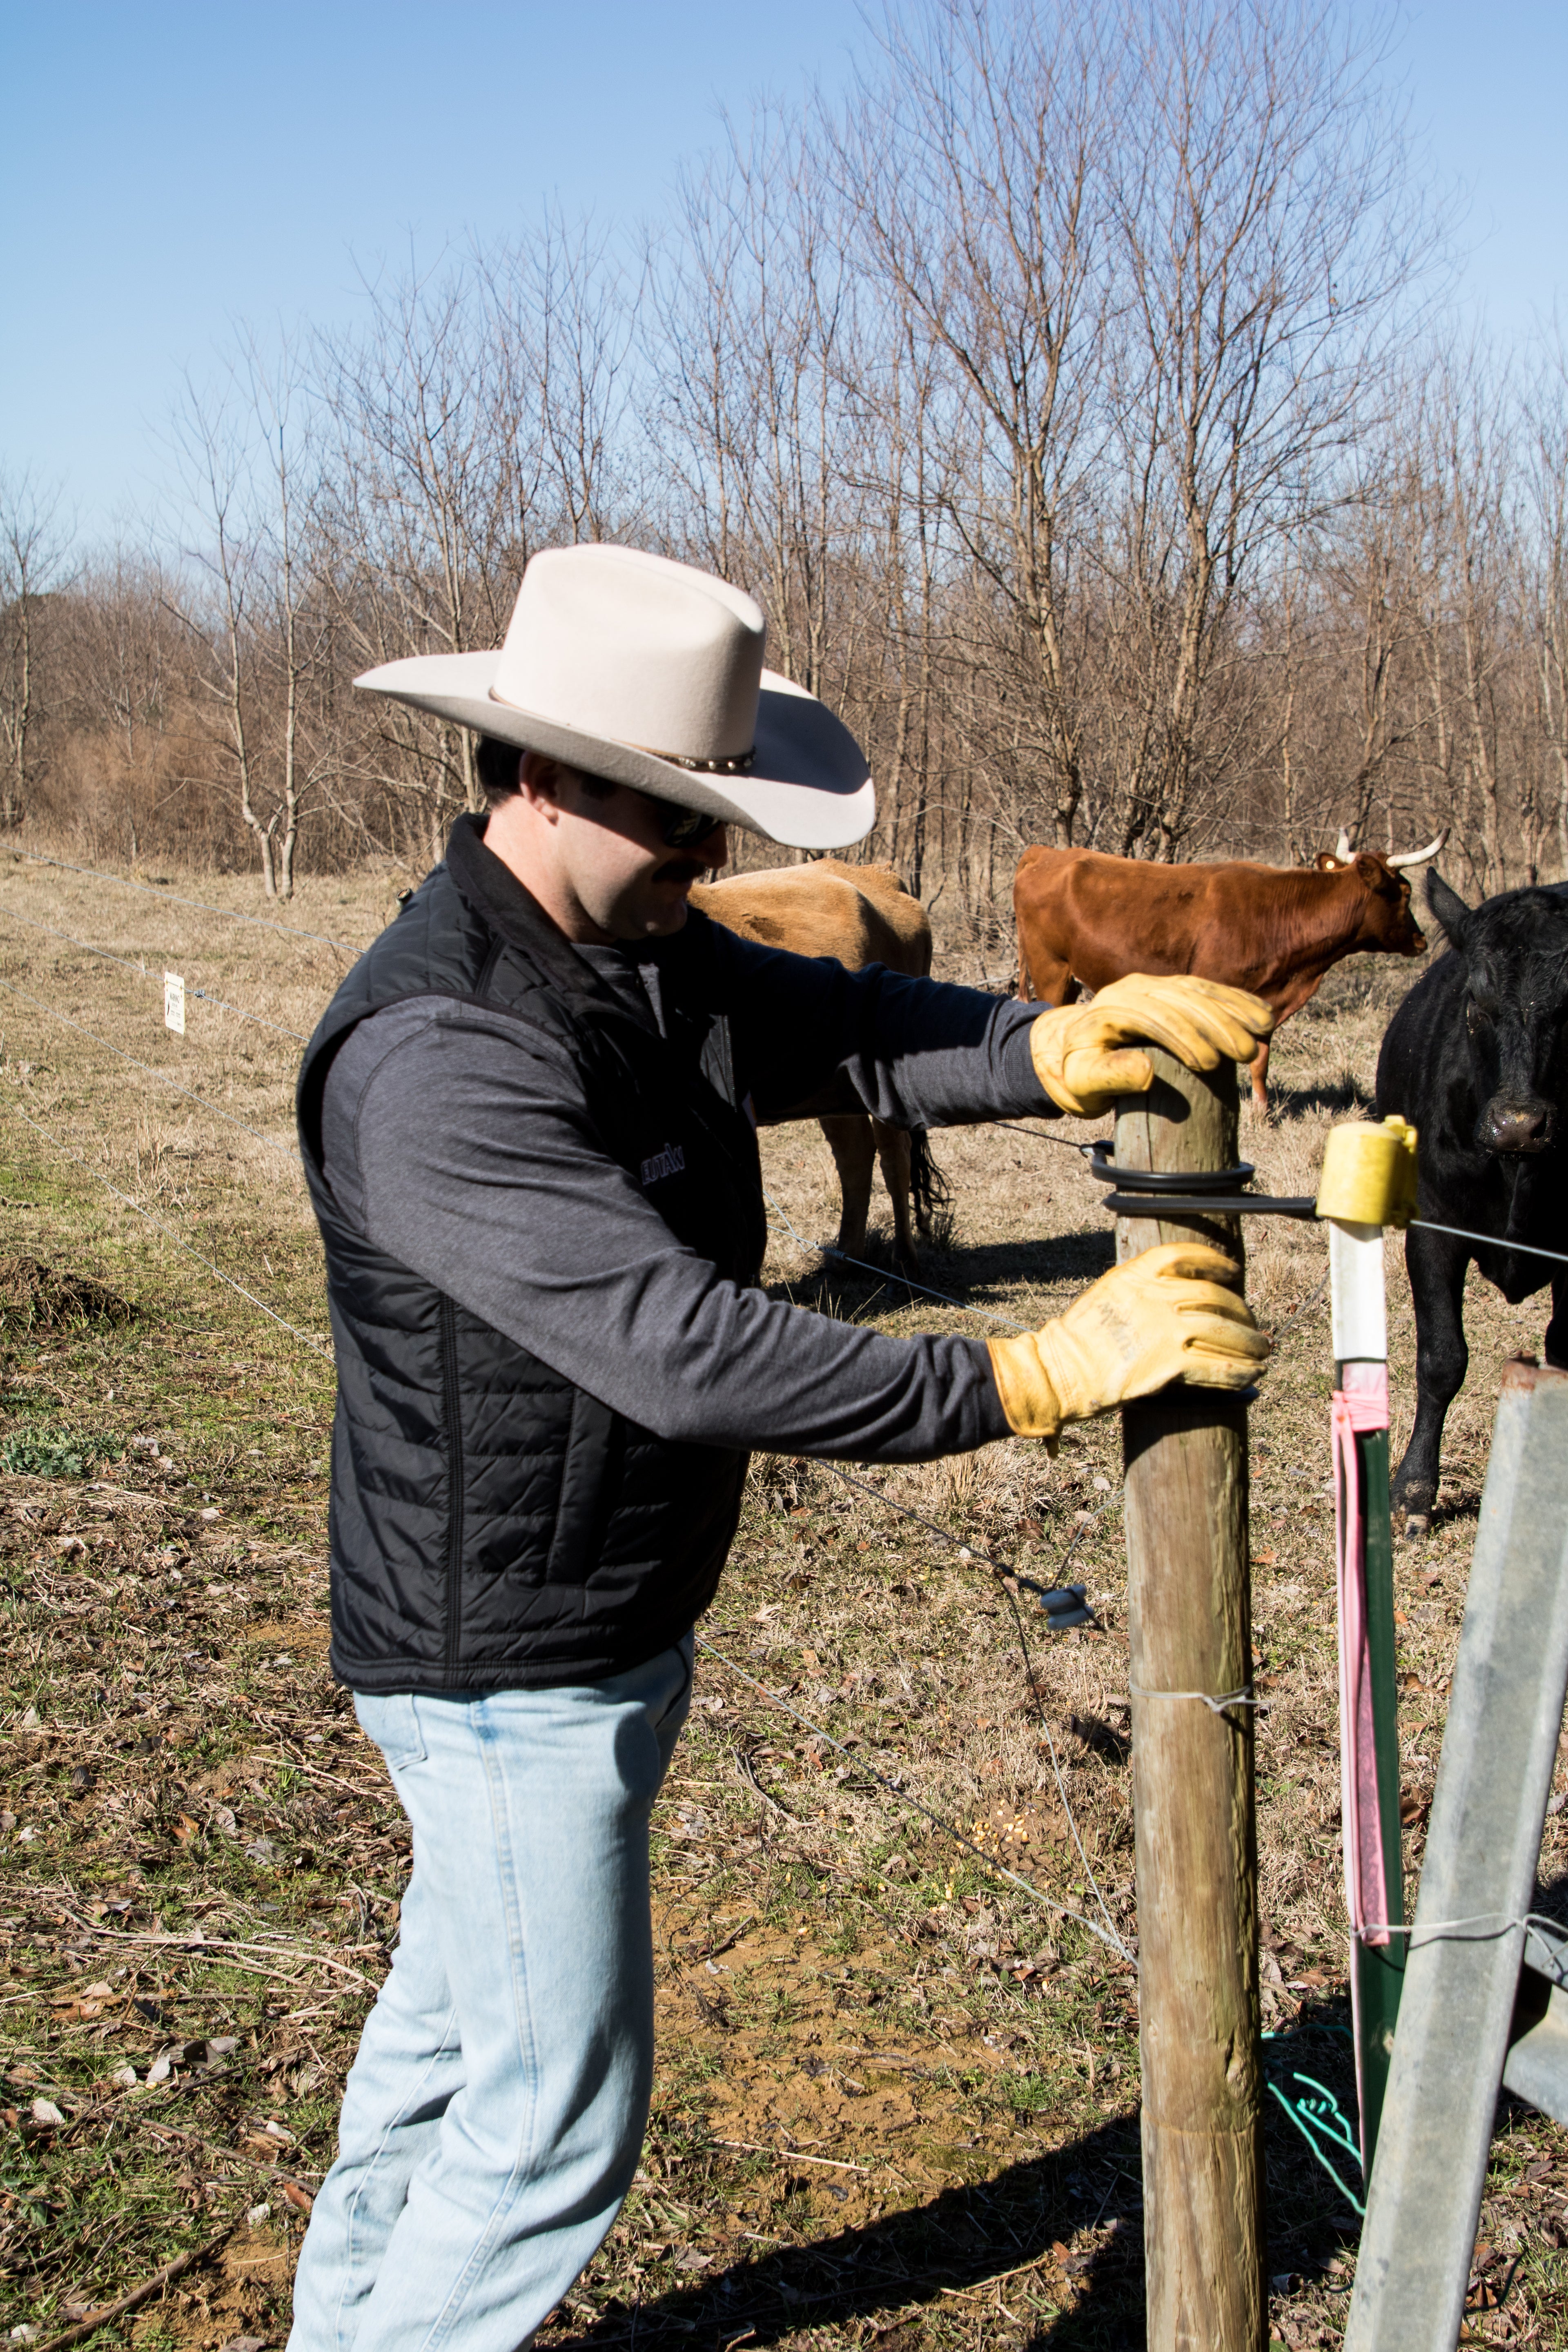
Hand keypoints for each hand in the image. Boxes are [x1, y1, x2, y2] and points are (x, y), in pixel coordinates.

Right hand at [987, 1243, 1268, 1441]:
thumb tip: (1173, 1302)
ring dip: (1249, 1343)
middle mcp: (1154, 1297)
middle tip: (1253, 1325)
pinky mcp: (1169, 1365)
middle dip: (1240, 1312)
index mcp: (1135, 1274)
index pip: (1185, 1255)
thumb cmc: (1076, 1341)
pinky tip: (1251, 1375)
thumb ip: (1139, 1293)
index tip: (1232, 1271)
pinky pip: (1217, 1367)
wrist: (1058, 1372)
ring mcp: (1164, 1330)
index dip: (1215, 1261)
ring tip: (1263, 1351)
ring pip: (1224, 1331)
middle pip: (1214, 1296)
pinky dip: (1239, 1372)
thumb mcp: (1106, 1298)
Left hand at [1030, 975, 1273, 1116]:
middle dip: (1218, 1024)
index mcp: (1110, 1008)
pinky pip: (1207, 989)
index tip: (1210, 1065)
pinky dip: (1235, 1000)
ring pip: (1200, 990)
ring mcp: (1153, 984)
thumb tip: (1146, 1072)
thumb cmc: (1077, 1075)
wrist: (1071, 1050)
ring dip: (1235, 1009)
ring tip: (1265, 1030)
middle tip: (1248, 1053)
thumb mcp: (1082, 1083)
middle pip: (1183, 999)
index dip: (1185, 1038)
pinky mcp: (1170, 989)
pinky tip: (1260, 1013)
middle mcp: (1133, 988)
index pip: (1154, 1017)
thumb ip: (1109, 1077)